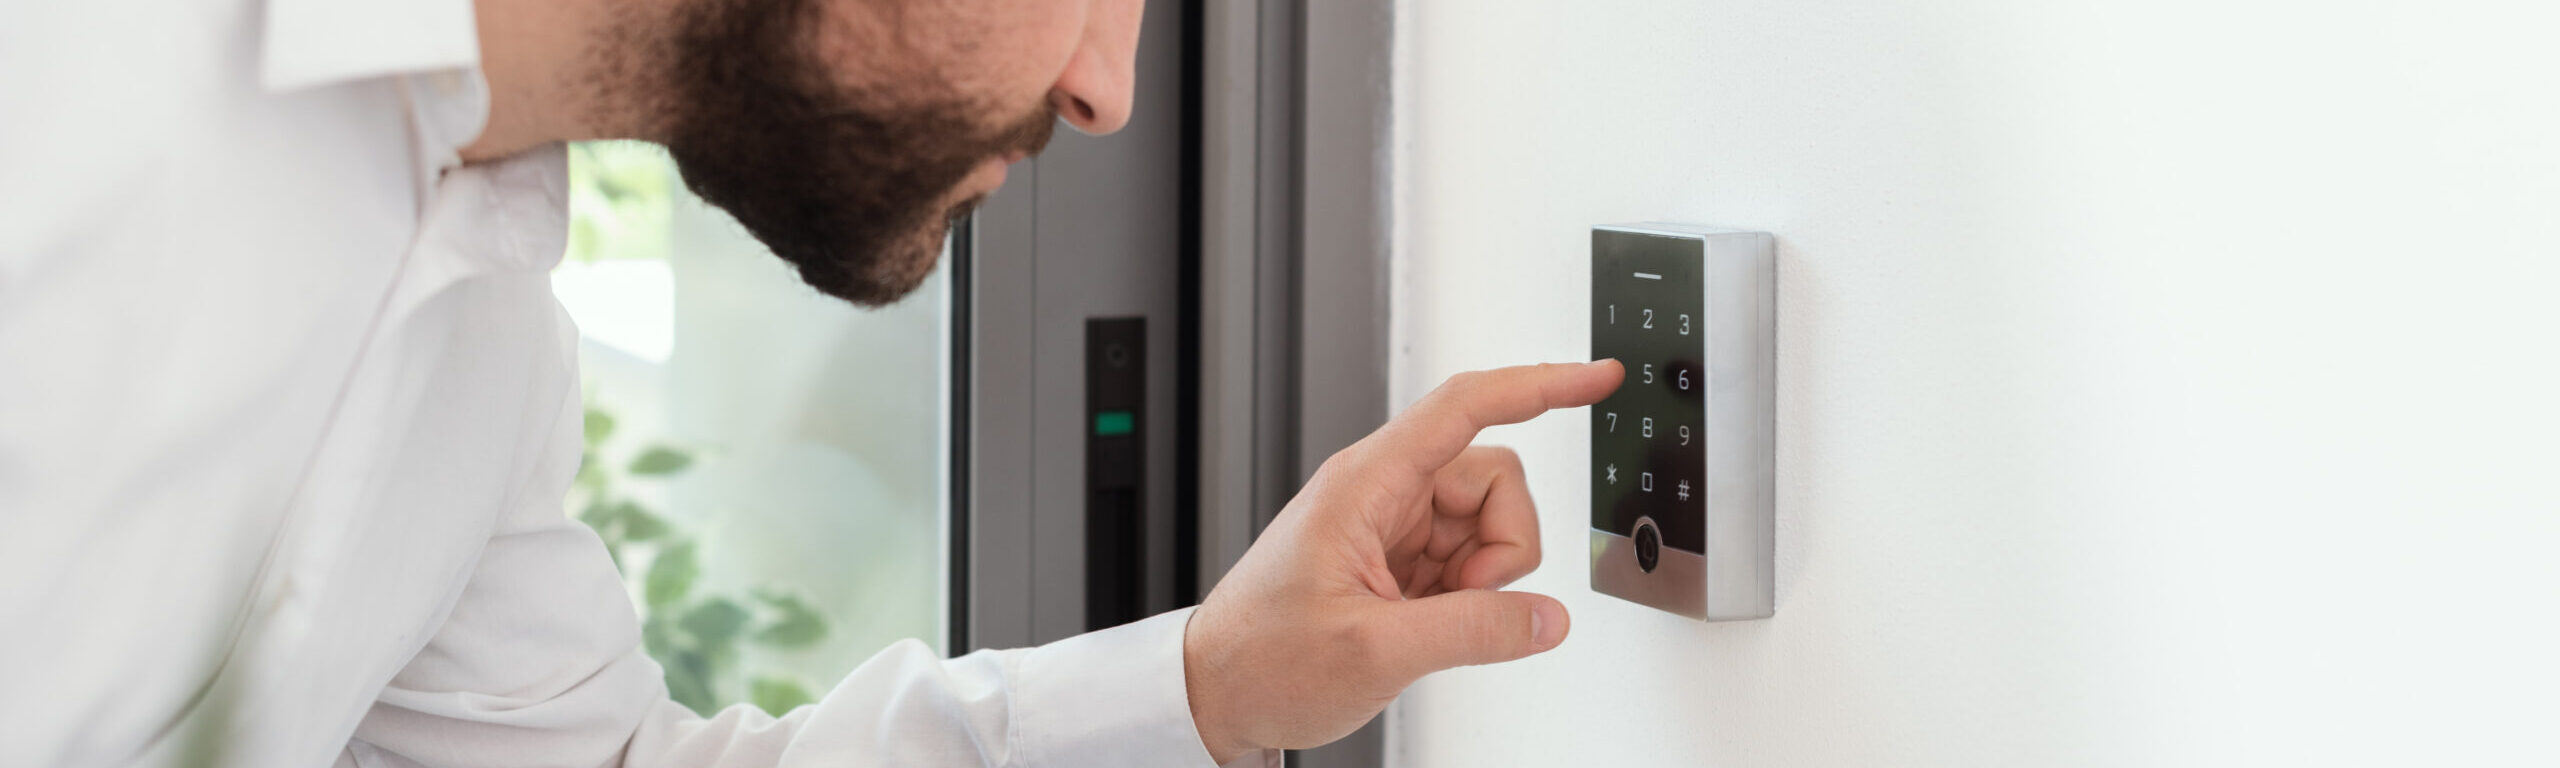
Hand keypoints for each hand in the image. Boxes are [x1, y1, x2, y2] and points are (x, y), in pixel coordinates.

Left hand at [1182, 360, 1625, 761]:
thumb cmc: (1262, 659)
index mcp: (1365, 483)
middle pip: (1495, 478)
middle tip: (1460, 601)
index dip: (1539, 385)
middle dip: (1503, 545)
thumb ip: (1472, 631)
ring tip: (1431, 618)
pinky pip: (1469, 560)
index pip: (1467, 406)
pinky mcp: (1400, 562)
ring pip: (1489, 523)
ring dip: (1485, 577)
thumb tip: (1546, 618)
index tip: (1595, 377)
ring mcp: (1393, 527)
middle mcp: (1381, 493)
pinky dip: (1467, 596)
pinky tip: (1425, 623)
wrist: (1216, 694)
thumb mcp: (1374, 651)